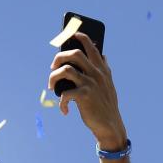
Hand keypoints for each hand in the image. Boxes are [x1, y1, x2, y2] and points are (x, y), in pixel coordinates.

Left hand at [47, 33, 126, 147]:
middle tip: (53, 67)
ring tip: (51, 86)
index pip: (91, 47)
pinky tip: (64, 110)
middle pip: (75, 54)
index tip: (70, 35)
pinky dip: (61, 103)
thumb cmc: (106, 106)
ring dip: (53, 77)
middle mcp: (97, 74)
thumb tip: (103, 55)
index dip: (79, 37)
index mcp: (102, 70)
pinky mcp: (84, 96)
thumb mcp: (109, 85)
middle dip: (59, 57)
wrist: (110, 126)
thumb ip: (105, 69)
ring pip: (66, 70)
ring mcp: (90, 84)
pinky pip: (65, 94)